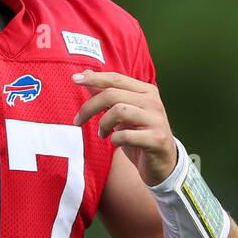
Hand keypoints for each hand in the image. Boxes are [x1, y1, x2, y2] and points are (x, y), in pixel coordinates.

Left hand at [72, 71, 177, 186]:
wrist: (162, 163)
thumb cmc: (139, 135)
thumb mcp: (122, 114)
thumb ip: (106, 94)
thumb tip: (86, 74)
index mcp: (146, 91)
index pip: (116, 78)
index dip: (94, 78)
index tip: (74, 80)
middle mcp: (153, 102)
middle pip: (112, 94)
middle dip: (89, 107)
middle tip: (78, 121)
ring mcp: (156, 120)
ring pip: (119, 111)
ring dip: (103, 123)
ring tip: (102, 133)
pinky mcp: (156, 139)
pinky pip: (126, 135)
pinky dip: (114, 139)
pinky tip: (115, 142)